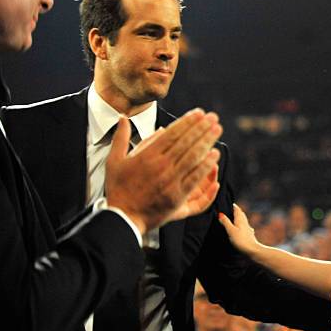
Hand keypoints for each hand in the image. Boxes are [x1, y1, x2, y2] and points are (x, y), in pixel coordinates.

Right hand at [105, 109, 221, 233]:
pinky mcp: (178, 196)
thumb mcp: (114, 160)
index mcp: (147, 156)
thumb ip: (120, 138)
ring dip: (207, 142)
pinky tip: (214, 156)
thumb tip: (124, 118)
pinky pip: (195, 178)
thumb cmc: (119, 189)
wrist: (123, 217)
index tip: (199, 113)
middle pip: (186, 143)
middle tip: (213, 117)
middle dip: (201, 128)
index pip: (172, 134)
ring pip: (193, 158)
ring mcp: (170, 181)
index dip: (187, 122)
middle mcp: (161, 166)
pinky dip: (205, 167)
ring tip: (217, 130)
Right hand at [218, 203, 261, 256]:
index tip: (228, 202)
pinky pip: (244, 227)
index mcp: (240, 220)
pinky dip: (241, 225)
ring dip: (239, 217)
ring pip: (243, 220)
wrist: (253, 251)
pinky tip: (241, 228)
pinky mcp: (249, 235)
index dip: (233, 206)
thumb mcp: (231, 230)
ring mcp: (248, 229)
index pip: (237, 209)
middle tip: (230, 208)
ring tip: (233, 217)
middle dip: (236, 211)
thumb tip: (220, 213)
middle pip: (241, 214)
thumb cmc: (241, 241)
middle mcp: (245, 223)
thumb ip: (226, 222)